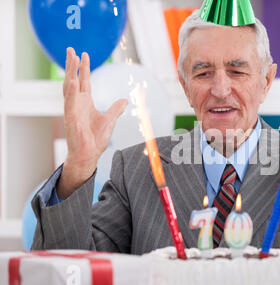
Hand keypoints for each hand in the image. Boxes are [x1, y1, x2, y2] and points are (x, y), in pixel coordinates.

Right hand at [57, 47, 127, 198]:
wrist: (89, 154)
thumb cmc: (96, 139)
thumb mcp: (110, 120)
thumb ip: (116, 109)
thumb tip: (125, 99)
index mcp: (86, 103)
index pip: (84, 81)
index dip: (84, 68)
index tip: (83, 55)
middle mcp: (77, 103)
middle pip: (74, 79)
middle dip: (73, 64)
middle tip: (71, 49)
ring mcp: (72, 109)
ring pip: (69, 87)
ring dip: (70, 72)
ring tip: (71, 58)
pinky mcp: (70, 117)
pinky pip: (69, 102)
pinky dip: (71, 91)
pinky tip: (72, 80)